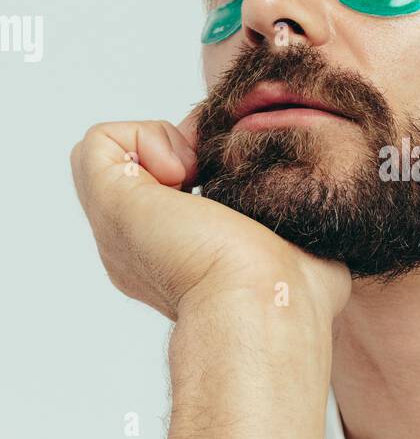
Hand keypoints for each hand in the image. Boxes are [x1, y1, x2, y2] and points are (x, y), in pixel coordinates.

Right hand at [70, 112, 351, 322]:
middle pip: (143, 174)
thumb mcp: (301, 248)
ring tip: (197, 169)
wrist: (264, 302)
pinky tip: (181, 170)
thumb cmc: (296, 290)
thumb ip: (291, 227)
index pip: (175, 197)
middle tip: (215, 168)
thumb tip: (296, 216)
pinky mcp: (111, 204)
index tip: (240, 178)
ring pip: (115, 155)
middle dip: (184, 150)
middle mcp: (141, 250)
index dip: (205, 168)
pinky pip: (100, 142)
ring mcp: (119, 229)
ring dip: (162, 141)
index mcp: (181, 265)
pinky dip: (145, 137)